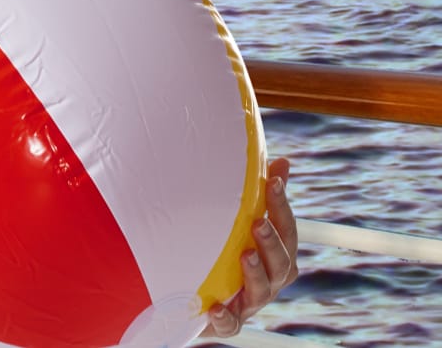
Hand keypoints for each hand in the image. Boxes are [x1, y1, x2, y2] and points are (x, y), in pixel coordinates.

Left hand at [202, 157, 299, 338]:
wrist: (198, 301)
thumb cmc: (227, 257)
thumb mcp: (242, 227)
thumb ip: (262, 198)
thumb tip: (281, 162)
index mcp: (276, 257)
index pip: (287, 231)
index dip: (282, 207)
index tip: (273, 182)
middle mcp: (269, 281)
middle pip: (281, 264)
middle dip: (272, 243)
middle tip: (258, 223)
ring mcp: (250, 303)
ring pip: (262, 292)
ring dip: (255, 274)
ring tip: (244, 255)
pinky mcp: (228, 322)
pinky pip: (230, 324)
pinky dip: (225, 317)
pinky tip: (216, 306)